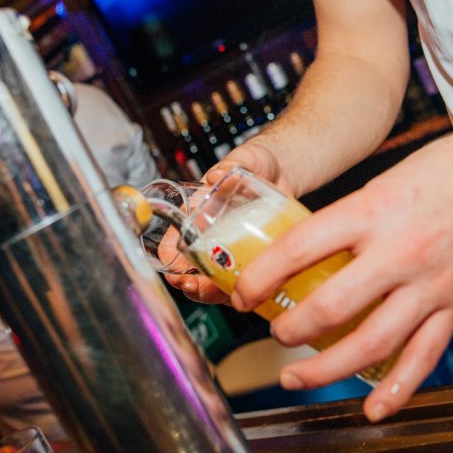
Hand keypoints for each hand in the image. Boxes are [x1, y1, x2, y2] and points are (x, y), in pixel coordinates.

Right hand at [163, 142, 295, 302]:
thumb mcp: (245, 159)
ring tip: (222, 293)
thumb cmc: (256, 162)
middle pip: (191, 271)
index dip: (170, 262)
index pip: (172, 243)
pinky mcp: (249, 257)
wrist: (282, 170)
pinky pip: (240, 281)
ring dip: (214, 293)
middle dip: (192, 285)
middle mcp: (209, 236)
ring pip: (214, 282)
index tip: (177, 273)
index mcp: (196, 215)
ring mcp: (228, 249)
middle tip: (199, 287)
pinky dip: (241, 291)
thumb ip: (233, 165)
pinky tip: (248, 290)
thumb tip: (218, 175)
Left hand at [230, 123, 452, 421]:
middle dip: (290, 328)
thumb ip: (351, 217)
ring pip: (372, 342)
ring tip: (296, 377)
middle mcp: (401, 250)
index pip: (302, 247)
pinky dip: (397, 388)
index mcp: (375, 210)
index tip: (244, 291)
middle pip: (332, 305)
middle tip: (272, 333)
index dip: (263, 276)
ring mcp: (431, 283)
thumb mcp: (388, 179)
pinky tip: (374, 407)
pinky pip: (423, 355)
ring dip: (327, 369)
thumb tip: (306, 248)